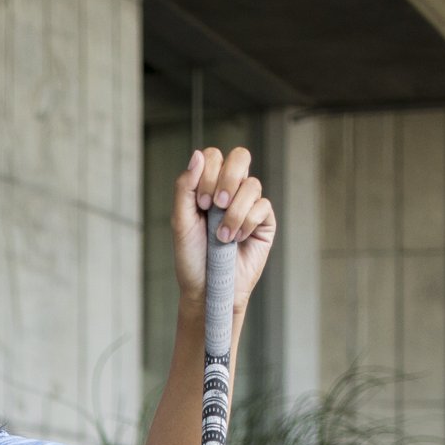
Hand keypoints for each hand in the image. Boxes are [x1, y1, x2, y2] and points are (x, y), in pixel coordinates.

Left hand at [173, 146, 273, 311]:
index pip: (214, 156)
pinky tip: (237, 239)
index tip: (200, 203)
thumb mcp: (180, 222)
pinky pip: (263, 206)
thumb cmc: (192, 258)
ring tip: (223, 236)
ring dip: (234, 212)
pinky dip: (247, 223)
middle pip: (240, 157)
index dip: (209, 172)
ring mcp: (249, 205)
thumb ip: (185, 187)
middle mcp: (230, 191)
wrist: (208, 289)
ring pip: (252, 184)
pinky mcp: (264, 222)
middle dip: (227, 179)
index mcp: (207, 186)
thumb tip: (197, 155)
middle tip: (215, 205)